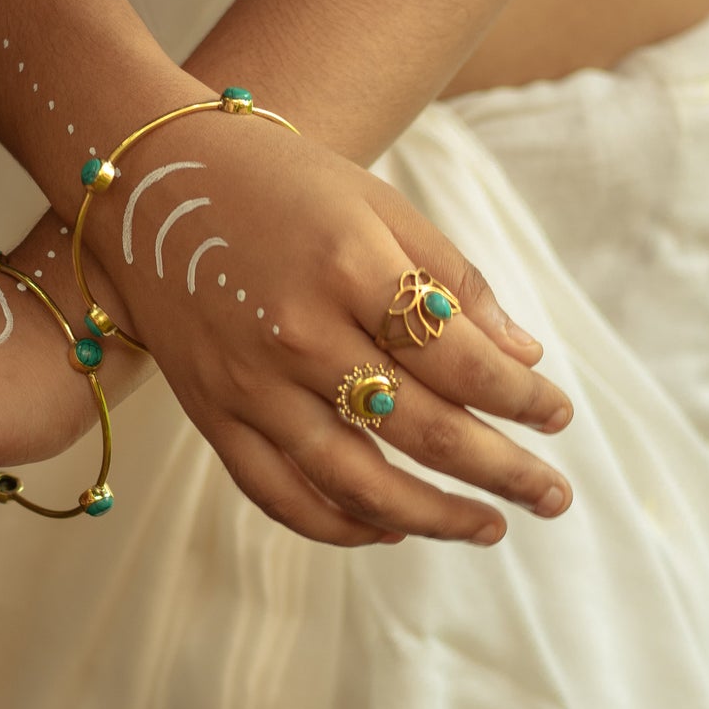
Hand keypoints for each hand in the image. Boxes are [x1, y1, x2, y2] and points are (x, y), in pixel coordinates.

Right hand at [80, 99, 574, 547]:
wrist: (149, 182)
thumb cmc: (276, 183)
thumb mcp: (376, 203)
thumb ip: (452, 279)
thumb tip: (522, 358)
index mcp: (347, 267)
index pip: (460, 361)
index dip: (521, 398)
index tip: (559, 414)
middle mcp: (296, 333)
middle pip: (423, 430)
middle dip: (504, 469)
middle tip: (552, 495)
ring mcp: (248, 383)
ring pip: (357, 483)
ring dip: (435, 517)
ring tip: (487, 525)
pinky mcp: (211, 414)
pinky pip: (281, 495)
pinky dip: (341, 524)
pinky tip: (391, 526)